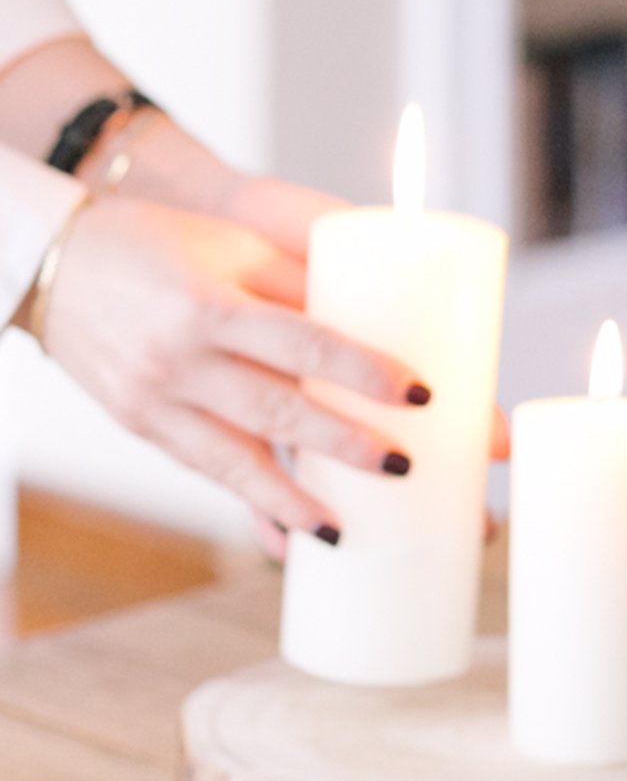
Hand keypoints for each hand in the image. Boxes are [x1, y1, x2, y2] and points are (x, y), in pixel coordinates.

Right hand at [39, 198, 431, 550]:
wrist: (52, 265)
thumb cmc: (158, 243)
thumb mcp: (230, 248)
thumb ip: (297, 285)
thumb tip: (376, 322)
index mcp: (209, 303)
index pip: (301, 342)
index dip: (362, 372)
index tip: (420, 393)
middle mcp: (178, 358)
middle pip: (275, 409)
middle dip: (342, 445)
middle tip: (404, 466)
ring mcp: (153, 400)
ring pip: (232, 460)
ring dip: (291, 500)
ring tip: (344, 530)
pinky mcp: (139, 426)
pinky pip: (201, 471)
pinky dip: (246, 504)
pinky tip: (285, 537)